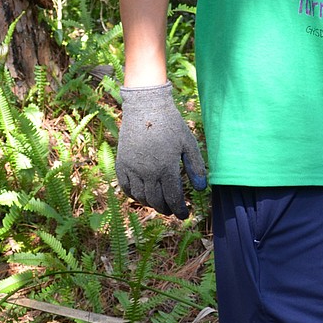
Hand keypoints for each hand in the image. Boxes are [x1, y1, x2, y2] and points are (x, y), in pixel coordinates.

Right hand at [116, 82, 206, 218]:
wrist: (145, 107)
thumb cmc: (171, 124)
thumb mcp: (188, 143)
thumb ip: (195, 166)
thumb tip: (201, 189)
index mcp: (166, 168)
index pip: (173, 198)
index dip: (180, 210)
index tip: (185, 214)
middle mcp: (148, 172)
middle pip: (156, 201)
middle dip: (166, 209)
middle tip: (172, 210)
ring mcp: (132, 168)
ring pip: (141, 197)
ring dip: (151, 204)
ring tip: (159, 203)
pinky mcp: (121, 163)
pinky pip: (126, 187)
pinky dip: (134, 195)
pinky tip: (142, 195)